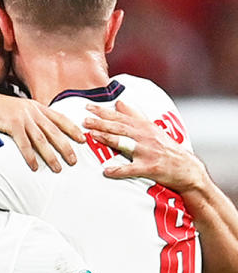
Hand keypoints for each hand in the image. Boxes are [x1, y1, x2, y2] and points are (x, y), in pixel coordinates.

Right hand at [0, 91, 83, 172]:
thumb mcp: (17, 108)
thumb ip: (30, 115)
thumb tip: (40, 127)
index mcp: (35, 106)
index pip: (60, 118)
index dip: (72, 129)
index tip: (82, 139)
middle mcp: (32, 111)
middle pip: (54, 131)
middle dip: (66, 147)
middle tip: (74, 160)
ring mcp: (22, 118)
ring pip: (42, 140)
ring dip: (51, 156)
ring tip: (58, 168)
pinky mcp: (12, 125)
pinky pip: (24, 144)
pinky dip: (31, 156)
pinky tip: (35, 166)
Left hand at [83, 101, 205, 191]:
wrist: (187, 168)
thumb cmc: (167, 148)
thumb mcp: (152, 129)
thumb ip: (134, 115)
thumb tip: (119, 102)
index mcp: (144, 127)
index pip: (120, 117)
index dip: (104, 111)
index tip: (88, 107)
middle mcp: (145, 137)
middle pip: (120, 128)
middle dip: (101, 123)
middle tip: (84, 120)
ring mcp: (148, 152)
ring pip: (125, 144)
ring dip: (108, 139)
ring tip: (93, 135)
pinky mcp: (150, 168)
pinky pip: (132, 169)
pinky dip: (119, 170)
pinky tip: (107, 171)